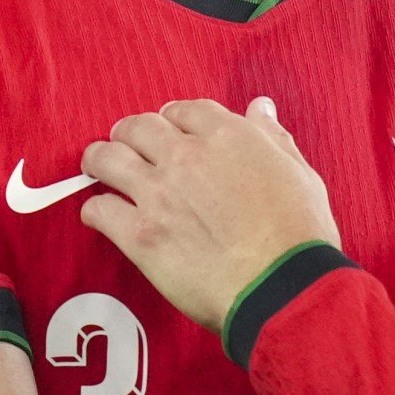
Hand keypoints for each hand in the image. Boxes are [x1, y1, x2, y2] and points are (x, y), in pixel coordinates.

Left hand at [81, 97, 341, 332]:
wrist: (282, 286)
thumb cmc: (299, 233)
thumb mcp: (299, 173)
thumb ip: (273, 138)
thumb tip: (260, 109)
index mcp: (227, 136)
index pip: (184, 109)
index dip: (175, 118)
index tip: (173, 130)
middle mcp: (185, 156)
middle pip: (138, 126)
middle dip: (131, 133)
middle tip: (130, 146)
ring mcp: (157, 194)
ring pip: (106, 159)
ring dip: (100, 160)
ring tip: (99, 168)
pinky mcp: (139, 235)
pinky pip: (98, 210)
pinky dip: (95, 210)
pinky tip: (100, 215)